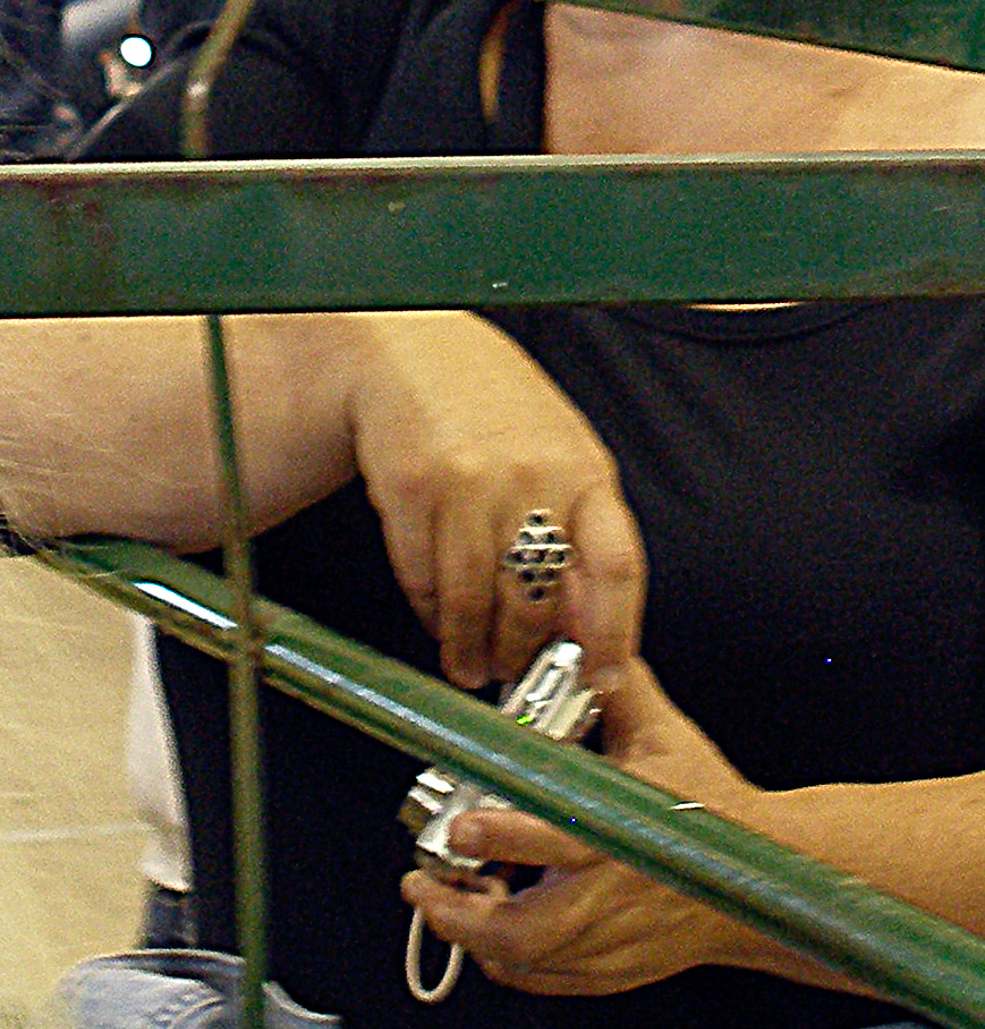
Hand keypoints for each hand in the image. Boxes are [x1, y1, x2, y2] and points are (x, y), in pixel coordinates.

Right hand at [347, 313, 643, 686]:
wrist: (414, 347)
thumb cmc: (495, 405)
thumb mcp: (561, 455)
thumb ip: (580, 530)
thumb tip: (583, 627)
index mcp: (586, 471)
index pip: (615, 569)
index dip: (612, 637)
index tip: (601, 681)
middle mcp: (533, 476)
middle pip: (537, 600)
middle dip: (525, 656)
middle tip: (514, 676)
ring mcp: (470, 482)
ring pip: (476, 602)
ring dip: (471, 649)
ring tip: (469, 666)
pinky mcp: (412, 487)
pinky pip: (423, 577)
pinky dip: (431, 613)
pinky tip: (437, 619)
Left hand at [400, 660, 765, 995]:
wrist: (767, 883)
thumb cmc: (712, 806)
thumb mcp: (665, 735)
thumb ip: (617, 683)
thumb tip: (583, 626)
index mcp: (629, 834)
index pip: (561, 841)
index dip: (507, 839)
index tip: (462, 828)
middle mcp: (617, 897)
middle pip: (530, 930)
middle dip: (463, 913)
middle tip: (421, 884)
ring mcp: (616, 942)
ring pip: (531, 962)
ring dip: (476, 937)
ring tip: (441, 901)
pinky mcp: (617, 970)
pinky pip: (549, 980)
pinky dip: (510, 962)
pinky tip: (487, 931)